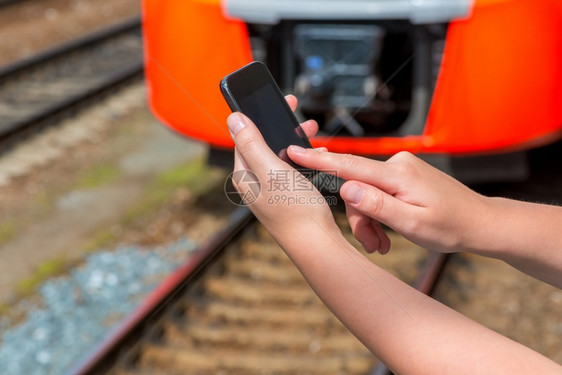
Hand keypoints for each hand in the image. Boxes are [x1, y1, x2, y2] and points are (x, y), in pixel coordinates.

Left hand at [228, 96, 336, 238]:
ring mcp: (270, 190)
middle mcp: (254, 182)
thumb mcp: (272, 170)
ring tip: (312, 133)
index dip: (259, 115)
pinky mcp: (286, 196)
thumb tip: (233, 117)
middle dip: (281, 126)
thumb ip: (252, 143)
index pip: (244, 136)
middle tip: (299, 115)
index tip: (278, 101)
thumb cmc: (295, 209)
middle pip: (263, 143)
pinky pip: (291, 169)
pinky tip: (316, 157)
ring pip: (279, 155)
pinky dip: (302, 158)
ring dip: (294, 141)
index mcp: (244, 174)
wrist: (317, 244)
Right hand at [288, 148, 489, 253]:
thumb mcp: (412, 223)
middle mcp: (397, 165)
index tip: (293, 151)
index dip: (318, 161)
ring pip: (368, 194)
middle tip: (373, 246)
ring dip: (371, 220)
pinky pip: (380, 192)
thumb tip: (345, 187)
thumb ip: (377, 205)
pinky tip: (390, 232)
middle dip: (360, 219)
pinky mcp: (404, 176)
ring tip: (384, 244)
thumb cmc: (450, 227)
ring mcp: (401, 169)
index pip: (349, 165)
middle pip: (357, 189)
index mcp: (397, 175)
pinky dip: (381, 213)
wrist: (480, 222)